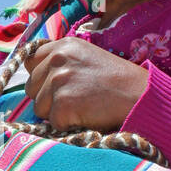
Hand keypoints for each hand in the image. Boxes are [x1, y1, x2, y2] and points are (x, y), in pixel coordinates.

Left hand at [22, 38, 147, 131]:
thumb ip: (61, 62)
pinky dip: (68, 125)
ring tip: (83, 106)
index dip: (40, 77)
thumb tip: (36, 79)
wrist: (140, 96)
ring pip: (39, 108)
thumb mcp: (86, 57)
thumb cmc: (116, 81)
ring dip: (56, 113)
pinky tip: (87, 115)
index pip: (30, 62)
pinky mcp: (63, 103)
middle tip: (75, 98)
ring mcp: (58, 80)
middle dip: (47, 98)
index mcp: (62, 45)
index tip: (55, 85)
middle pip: (31, 87)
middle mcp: (57, 59)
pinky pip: (53, 122)